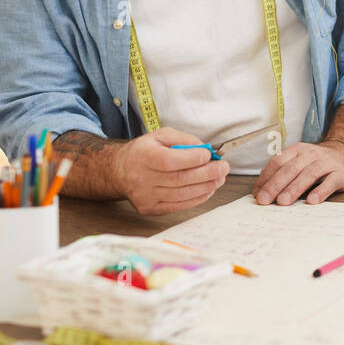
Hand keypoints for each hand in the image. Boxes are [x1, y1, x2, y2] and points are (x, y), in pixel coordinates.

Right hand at [115, 127, 230, 215]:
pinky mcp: (150, 208)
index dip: (193, 159)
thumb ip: (183, 139)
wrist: (120, 171)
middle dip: (208, 173)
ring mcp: (146, 196)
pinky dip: (197, 198)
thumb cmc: (143, 152)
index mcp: (143, 156)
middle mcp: (142, 178)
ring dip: (206, 186)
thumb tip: (205, 150)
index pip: (170, 161)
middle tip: (223, 167)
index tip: (209, 155)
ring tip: (219, 178)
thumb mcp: (160, 135)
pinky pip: (179, 205)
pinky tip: (208, 189)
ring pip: (183, 194)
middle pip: (180, 179)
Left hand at [253, 140, 343, 205]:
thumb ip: (282, 174)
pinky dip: (321, 191)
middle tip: (265, 201)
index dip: (266, 178)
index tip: (257, 194)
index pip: (278, 163)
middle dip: (275, 185)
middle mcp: (311, 154)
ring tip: (283, 202)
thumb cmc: (317, 164)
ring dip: (294, 189)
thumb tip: (260, 193)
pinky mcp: (341, 174)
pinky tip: (312, 201)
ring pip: (308, 174)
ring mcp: (327, 163)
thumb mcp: (299, 162)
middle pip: (290, 169)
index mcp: (297, 151)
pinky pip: (330, 182)